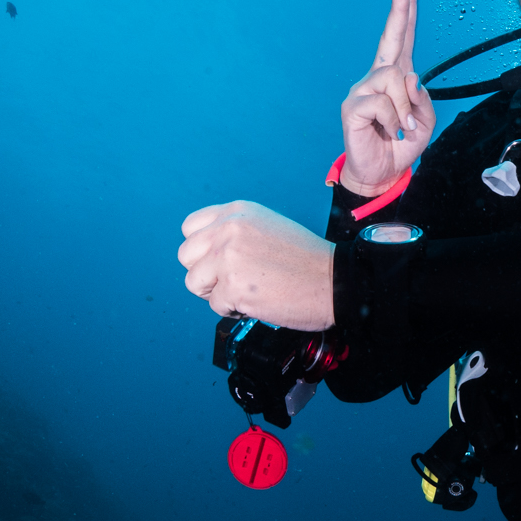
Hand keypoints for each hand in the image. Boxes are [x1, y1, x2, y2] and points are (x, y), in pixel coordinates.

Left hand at [177, 202, 334, 330]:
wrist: (335, 280)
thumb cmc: (307, 259)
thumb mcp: (267, 226)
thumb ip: (234, 232)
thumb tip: (207, 251)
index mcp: (236, 212)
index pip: (190, 227)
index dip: (201, 249)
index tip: (216, 260)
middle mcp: (228, 230)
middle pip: (186, 255)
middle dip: (204, 273)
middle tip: (230, 280)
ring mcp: (228, 258)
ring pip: (193, 282)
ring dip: (215, 292)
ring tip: (244, 291)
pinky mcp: (233, 286)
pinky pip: (214, 305)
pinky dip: (233, 309)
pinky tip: (258, 301)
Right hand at [340, 0, 434, 196]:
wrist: (381, 173)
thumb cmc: (400, 143)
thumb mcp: (424, 121)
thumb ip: (422, 98)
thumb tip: (409, 77)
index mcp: (396, 76)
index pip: (402, 39)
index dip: (404, 11)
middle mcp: (377, 77)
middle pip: (390, 38)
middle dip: (399, 9)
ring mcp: (362, 89)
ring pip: (394, 79)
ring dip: (405, 107)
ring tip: (402, 127)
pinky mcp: (353, 106)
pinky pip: (382, 103)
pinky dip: (394, 120)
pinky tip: (390, 131)